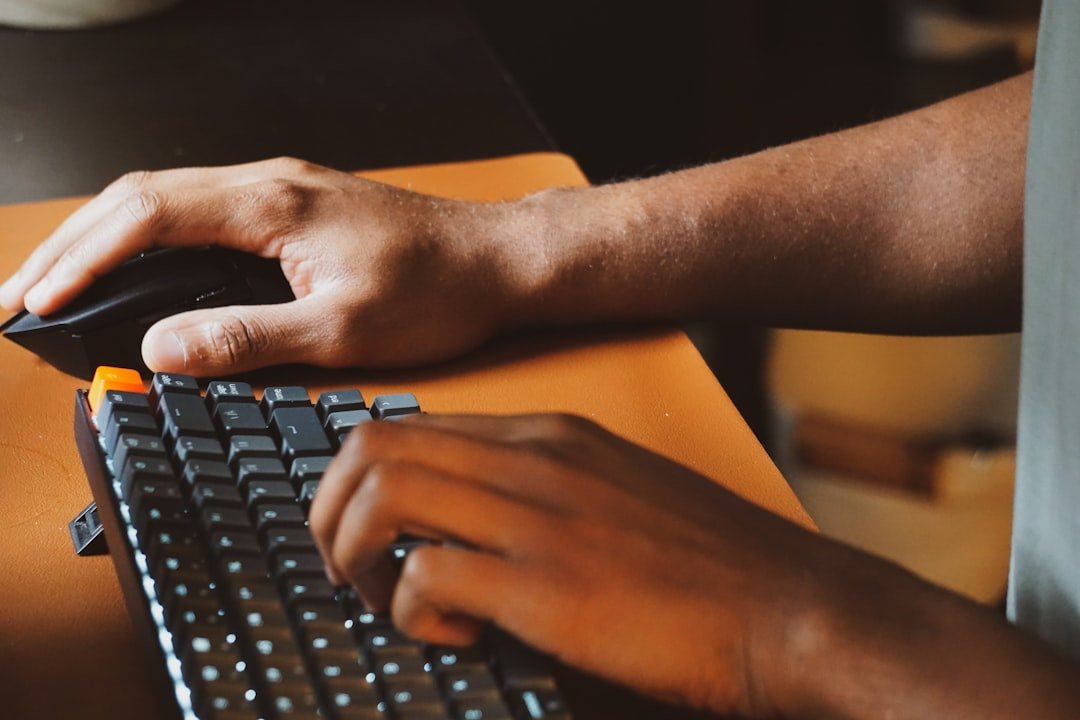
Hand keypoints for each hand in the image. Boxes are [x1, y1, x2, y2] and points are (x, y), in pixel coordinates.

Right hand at [0, 158, 521, 374]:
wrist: (496, 260)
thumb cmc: (438, 290)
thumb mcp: (344, 331)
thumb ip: (249, 338)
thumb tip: (162, 350)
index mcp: (272, 203)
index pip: (147, 215)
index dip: (82, 258)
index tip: (37, 301)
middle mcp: (268, 183)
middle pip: (141, 197)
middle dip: (71, 244)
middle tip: (19, 295)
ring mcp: (280, 191)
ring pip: (166, 200)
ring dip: (105, 240)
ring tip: (57, 284)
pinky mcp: (293, 208)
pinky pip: (200, 213)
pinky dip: (151, 241)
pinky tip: (136, 271)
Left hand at [308, 412, 842, 716]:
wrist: (791, 610)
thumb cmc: (709, 565)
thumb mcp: (619, 494)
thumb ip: (543, 492)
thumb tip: (466, 524)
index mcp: (552, 435)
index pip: (413, 425)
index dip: (363, 478)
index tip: (362, 529)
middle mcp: (535, 459)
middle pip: (374, 446)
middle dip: (331, 510)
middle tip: (347, 567)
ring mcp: (540, 516)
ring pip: (384, 496)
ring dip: (356, 553)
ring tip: (383, 600)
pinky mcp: (545, 586)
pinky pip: (427, 577)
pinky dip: (413, 611)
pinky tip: (457, 634)